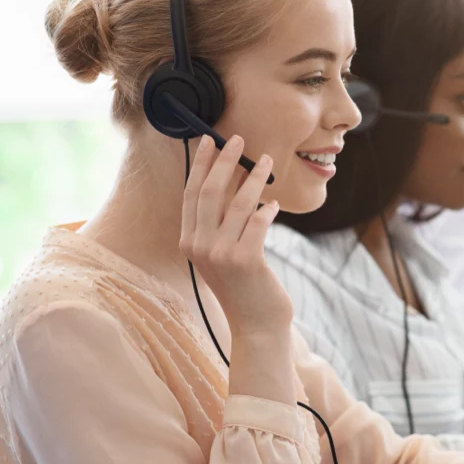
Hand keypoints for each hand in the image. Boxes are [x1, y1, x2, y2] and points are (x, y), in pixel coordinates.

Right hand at [179, 135, 291, 342]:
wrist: (255, 324)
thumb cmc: (243, 286)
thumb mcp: (222, 253)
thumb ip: (221, 223)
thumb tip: (234, 178)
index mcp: (188, 241)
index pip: (191, 194)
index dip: (201, 164)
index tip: (209, 141)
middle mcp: (199, 246)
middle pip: (210, 191)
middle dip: (225, 160)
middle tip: (238, 139)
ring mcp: (220, 254)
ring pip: (238, 202)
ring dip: (254, 177)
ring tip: (267, 161)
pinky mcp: (245, 259)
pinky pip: (258, 221)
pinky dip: (268, 209)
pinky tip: (274, 205)